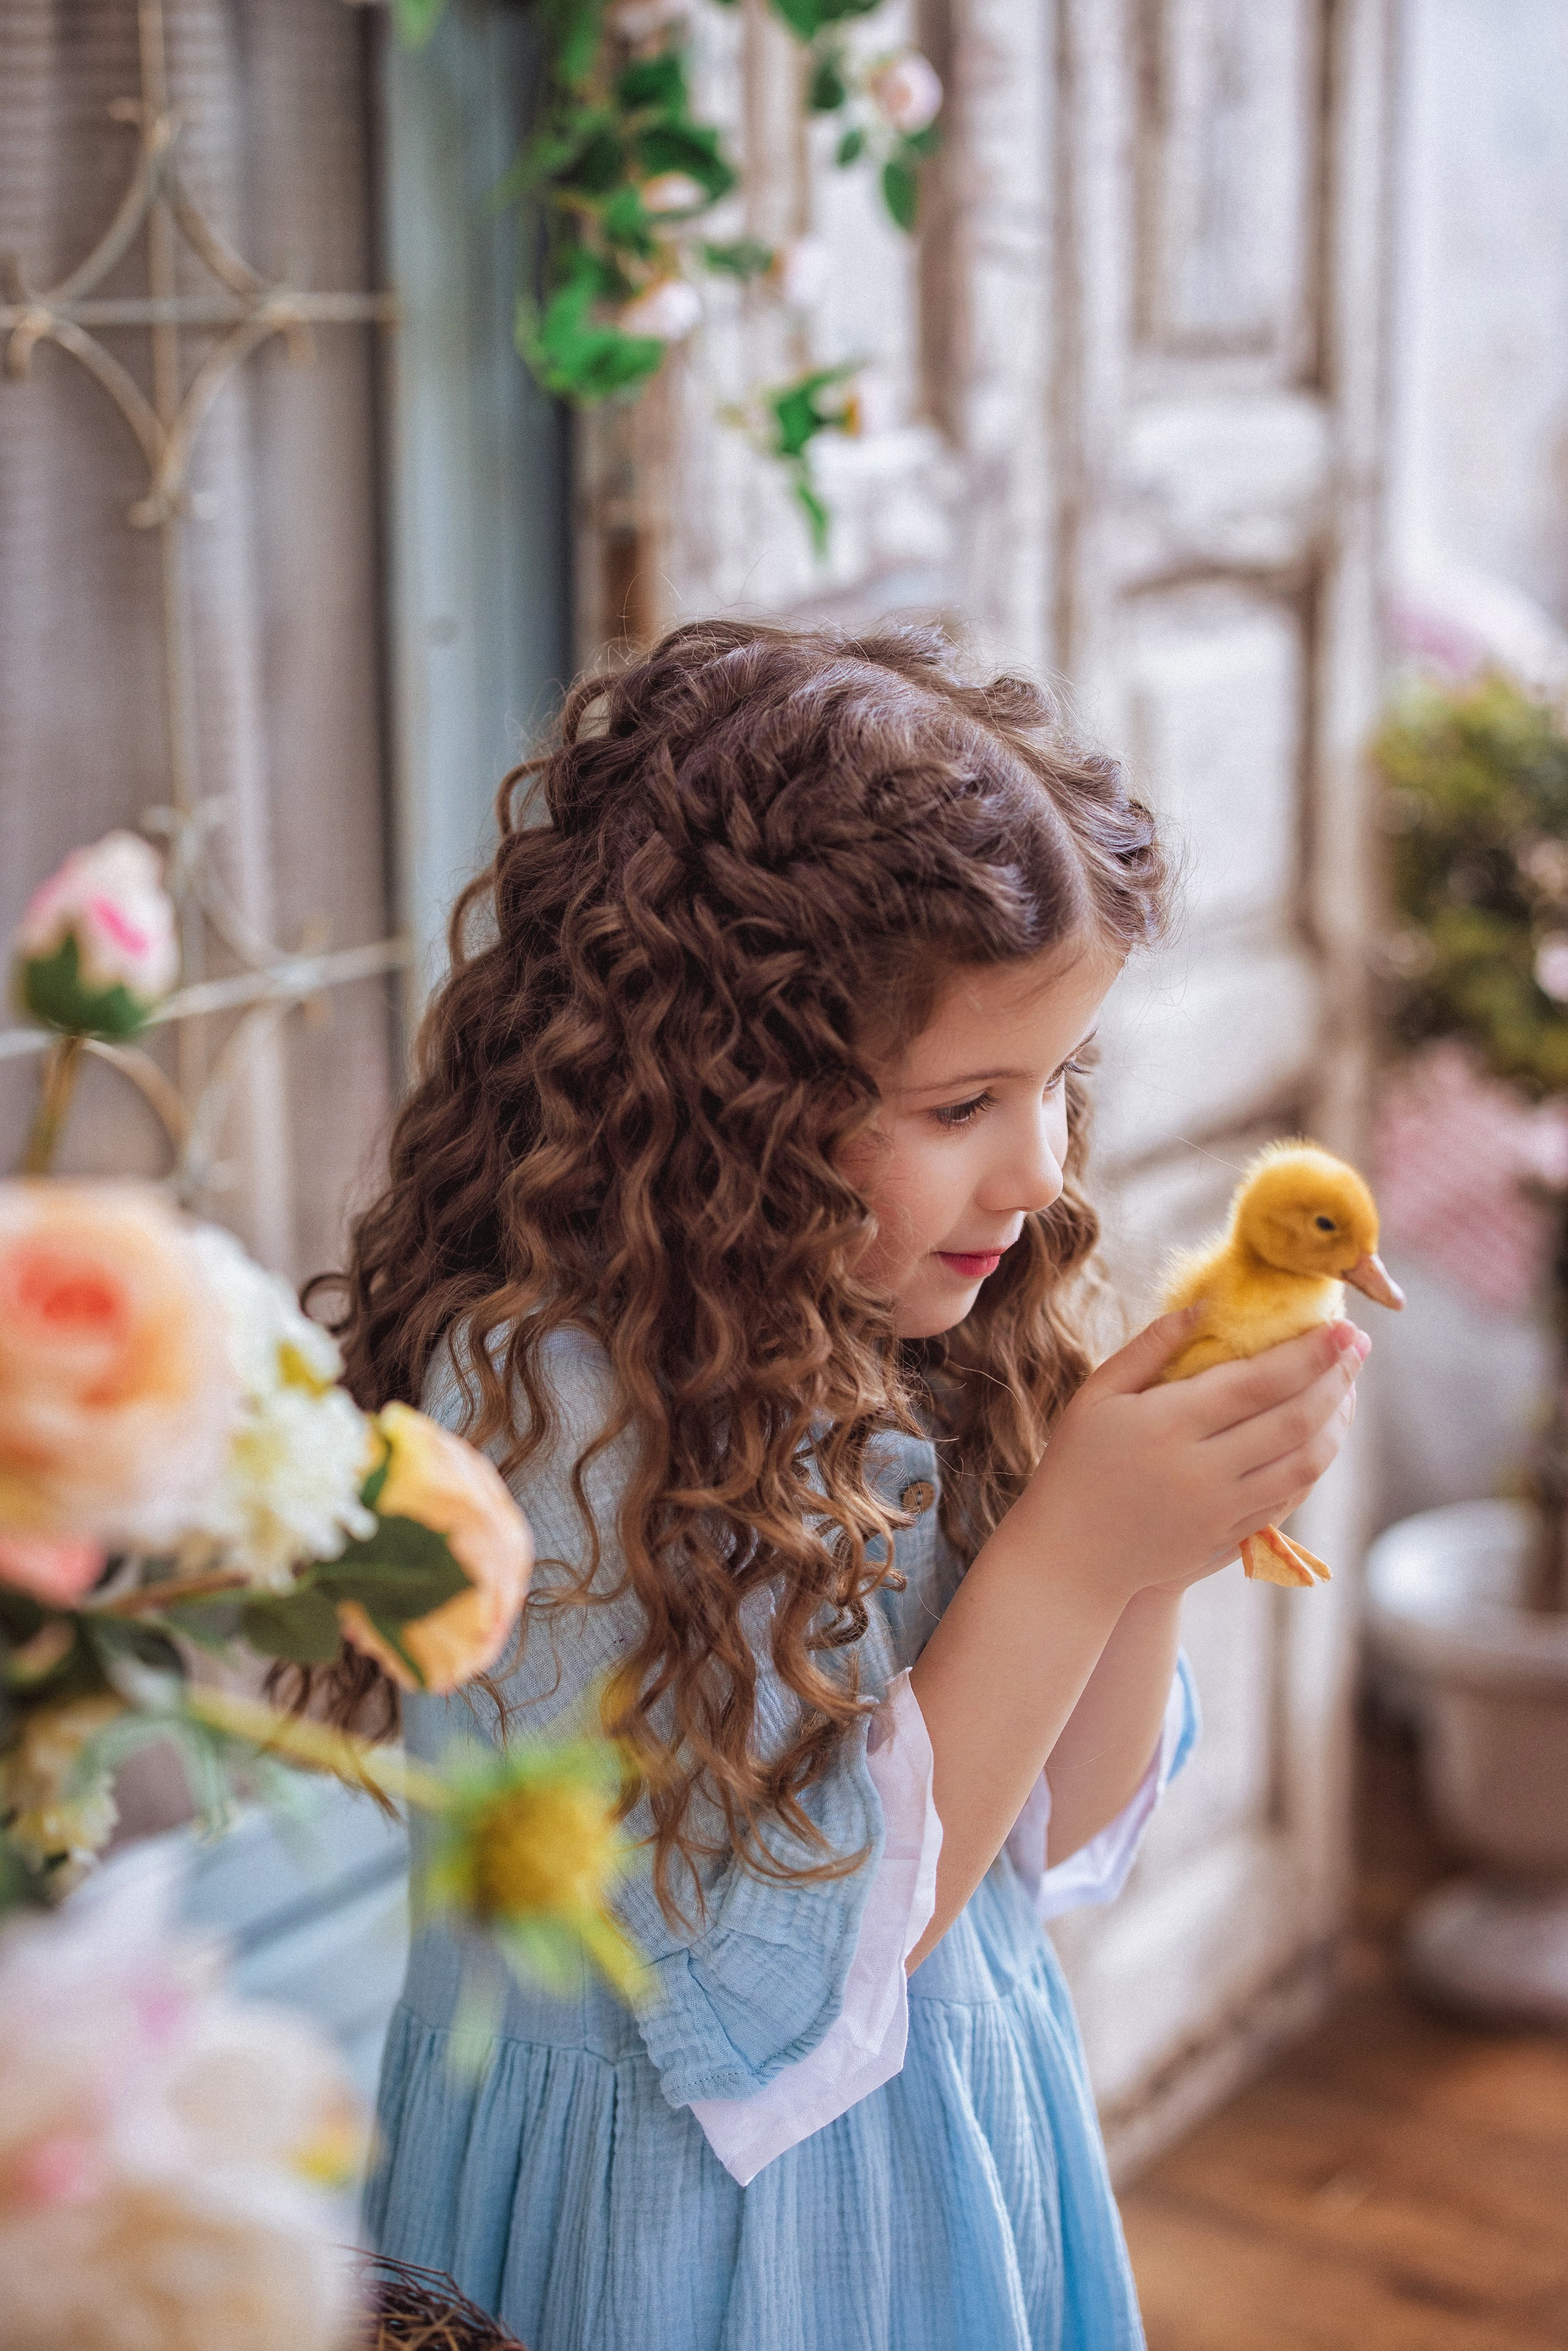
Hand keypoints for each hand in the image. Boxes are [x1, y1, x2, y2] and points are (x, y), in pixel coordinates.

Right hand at [1008, 1307, 1367, 1609]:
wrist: (1070, 1557)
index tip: (1342, 1325)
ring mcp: (1222, 1510)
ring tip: (1348, 1386)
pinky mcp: (1231, 1538)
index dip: (1308, 1353)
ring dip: (1338, 1421)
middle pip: (1293, 1420)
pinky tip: (1323, 1434)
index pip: (1258, 1382)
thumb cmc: (1077, 1463)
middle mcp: (1202, 1469)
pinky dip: (1316, 1462)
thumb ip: (1150, 1346)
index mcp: (1168, 1425)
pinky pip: (1291, 1497)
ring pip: (1305, 1463)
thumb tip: (1206, 1304)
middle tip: (1360, 1344)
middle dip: (1337, 1377)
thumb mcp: (1097, 1394)